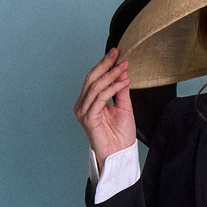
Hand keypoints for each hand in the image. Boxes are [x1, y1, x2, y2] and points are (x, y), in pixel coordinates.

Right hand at [74, 48, 136, 171]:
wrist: (120, 154)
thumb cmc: (121, 134)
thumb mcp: (124, 106)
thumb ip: (121, 89)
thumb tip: (122, 70)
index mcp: (88, 101)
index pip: (94, 78)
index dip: (105, 64)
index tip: (117, 53)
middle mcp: (82, 105)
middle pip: (92, 78)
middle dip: (105, 64)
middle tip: (118, 53)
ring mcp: (83, 111)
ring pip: (95, 86)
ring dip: (111, 75)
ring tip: (124, 67)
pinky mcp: (88, 118)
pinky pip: (100, 98)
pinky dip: (112, 88)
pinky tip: (123, 82)